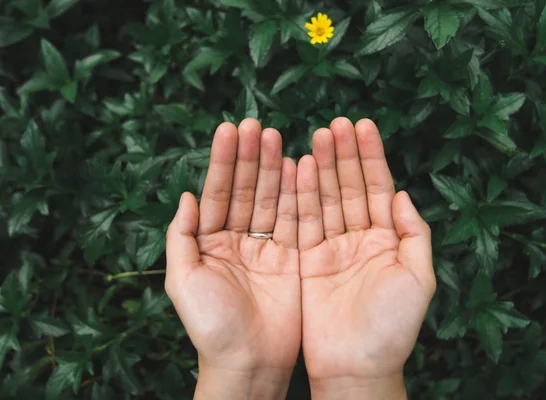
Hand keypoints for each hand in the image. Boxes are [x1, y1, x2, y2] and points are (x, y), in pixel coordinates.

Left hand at [165, 119, 300, 398]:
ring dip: (273, 168)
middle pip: (245, 190)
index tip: (229, 129)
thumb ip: (181, 237)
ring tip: (275, 136)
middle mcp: (238, 240)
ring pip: (271, 200)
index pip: (217, 193)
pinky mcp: (292, 259)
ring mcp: (266, 248)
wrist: (248, 362)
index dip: (223, 162)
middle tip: (256, 125)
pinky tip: (298, 167)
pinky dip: (297, 194)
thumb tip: (186, 195)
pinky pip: (295, 220)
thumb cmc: (210, 326)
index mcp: (210, 243)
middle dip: (249, 157)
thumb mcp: (182, 281)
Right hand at [297, 118, 435, 398]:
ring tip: (316, 137)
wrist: (357, 367)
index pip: (378, 189)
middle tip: (335, 124)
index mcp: (388, 240)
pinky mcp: (307, 263)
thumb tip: (403, 194)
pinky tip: (296, 170)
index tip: (363, 126)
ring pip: (325, 200)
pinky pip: (303, 223)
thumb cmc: (394, 328)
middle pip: (349, 188)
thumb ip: (415, 234)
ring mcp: (332, 249)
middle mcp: (359, 239)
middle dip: (344, 155)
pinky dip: (300, 196)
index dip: (371, 157)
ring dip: (320, 169)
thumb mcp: (418, 280)